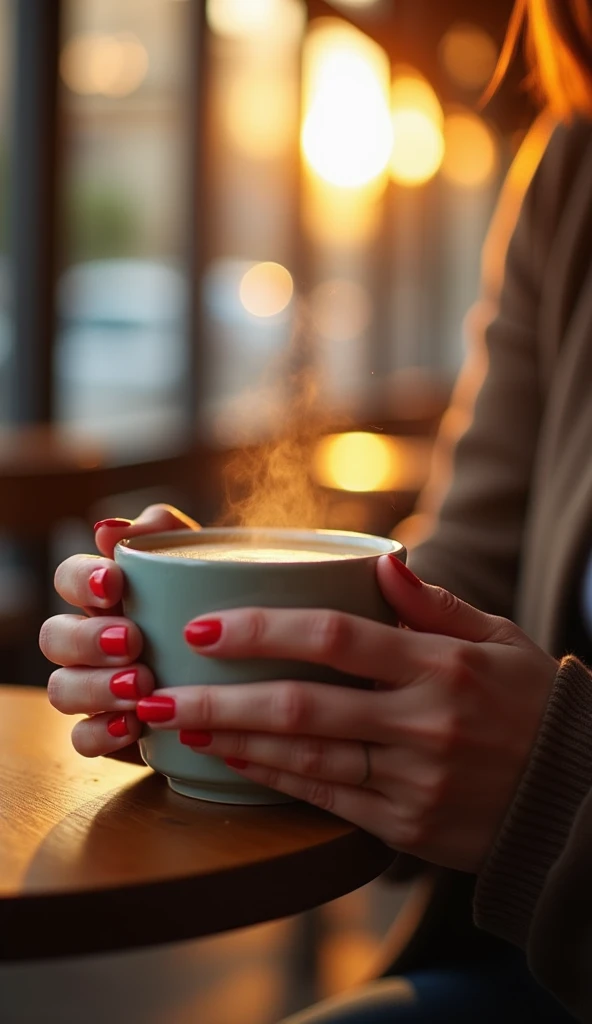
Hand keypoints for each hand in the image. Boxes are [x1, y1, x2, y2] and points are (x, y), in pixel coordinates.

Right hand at [39, 504, 198, 756]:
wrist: (260, 664)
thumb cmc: (222, 601)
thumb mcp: (204, 559)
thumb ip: (162, 531)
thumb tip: (108, 528)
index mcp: (106, 594)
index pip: (68, 578)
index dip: (80, 580)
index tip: (113, 583)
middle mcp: (92, 640)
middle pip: (54, 637)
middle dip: (87, 638)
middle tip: (133, 640)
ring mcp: (97, 687)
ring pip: (60, 689)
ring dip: (94, 687)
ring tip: (141, 684)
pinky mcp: (113, 730)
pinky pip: (82, 738)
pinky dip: (101, 732)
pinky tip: (132, 725)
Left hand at [134, 557, 557, 871]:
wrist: (579, 801)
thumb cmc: (534, 705)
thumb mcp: (499, 640)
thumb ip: (435, 604)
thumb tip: (382, 561)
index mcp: (442, 666)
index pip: (336, 638)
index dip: (262, 630)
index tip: (204, 626)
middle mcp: (424, 723)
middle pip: (303, 705)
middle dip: (220, 695)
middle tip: (158, 686)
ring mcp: (414, 781)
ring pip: (305, 758)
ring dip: (234, 739)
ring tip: (177, 721)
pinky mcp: (406, 827)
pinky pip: (326, 800)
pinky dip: (273, 777)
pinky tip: (230, 760)